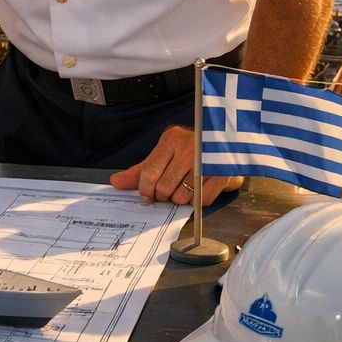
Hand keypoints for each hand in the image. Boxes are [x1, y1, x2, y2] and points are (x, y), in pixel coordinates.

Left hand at [107, 125, 243, 204]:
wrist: (226, 150)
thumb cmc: (190, 155)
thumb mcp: (163, 156)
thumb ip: (140, 171)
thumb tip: (116, 182)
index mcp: (171, 139)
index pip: (148, 174)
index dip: (145, 191)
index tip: (148, 195)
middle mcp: (190, 146)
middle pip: (164, 188)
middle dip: (163, 196)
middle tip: (168, 192)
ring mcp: (208, 159)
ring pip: (182, 197)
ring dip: (181, 200)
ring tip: (185, 189)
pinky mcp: (223, 173)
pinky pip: (202, 201)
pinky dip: (198, 202)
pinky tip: (199, 191)